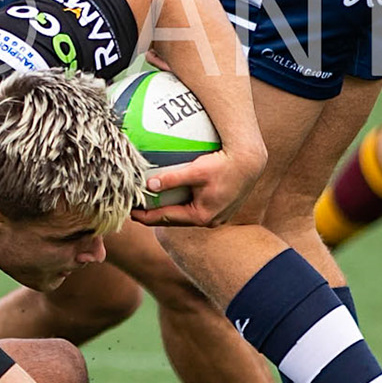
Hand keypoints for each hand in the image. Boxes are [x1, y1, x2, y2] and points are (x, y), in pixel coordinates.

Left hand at [133, 139, 267, 227]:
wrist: (250, 162)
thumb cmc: (224, 165)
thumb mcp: (196, 171)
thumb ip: (172, 178)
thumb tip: (149, 185)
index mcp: (201, 216)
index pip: (166, 219)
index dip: (147, 217)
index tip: (131, 213)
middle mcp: (210, 220)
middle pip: (176, 220)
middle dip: (156, 215)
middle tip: (137, 210)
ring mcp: (218, 216)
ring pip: (187, 215)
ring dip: (171, 210)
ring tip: (153, 205)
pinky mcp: (223, 207)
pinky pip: (197, 207)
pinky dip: (184, 203)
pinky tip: (177, 195)